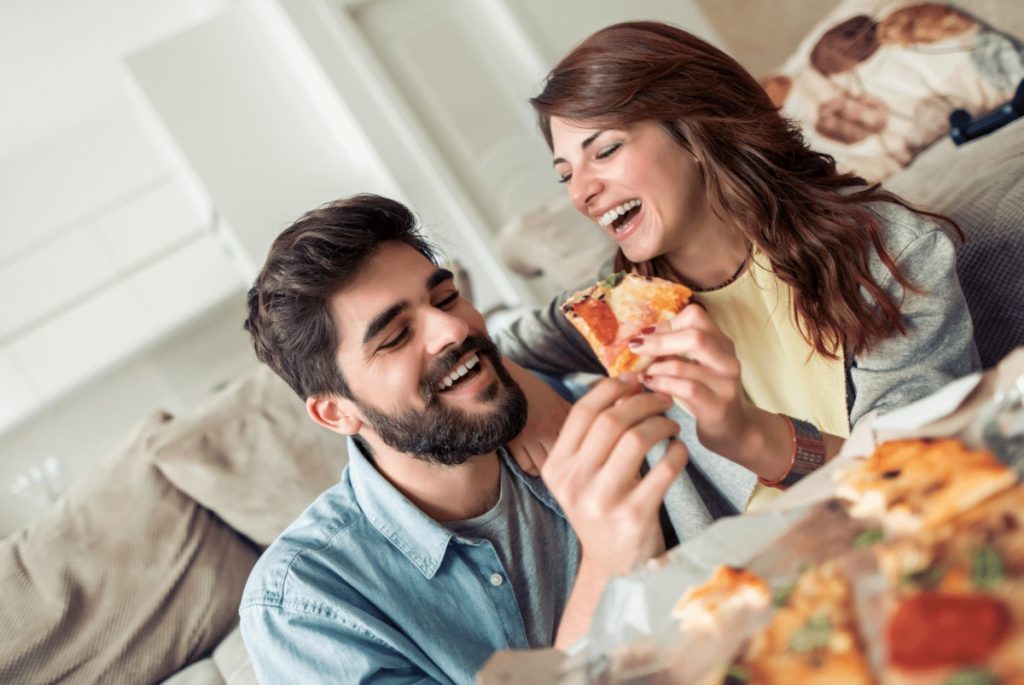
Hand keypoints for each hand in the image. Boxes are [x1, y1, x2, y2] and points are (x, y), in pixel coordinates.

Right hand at [503, 360, 570, 475]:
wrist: (496, 381)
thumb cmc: (526, 388)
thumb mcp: (552, 396)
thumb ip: (569, 411)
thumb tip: (591, 421)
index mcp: (559, 415)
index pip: (579, 440)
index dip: (581, 450)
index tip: (581, 455)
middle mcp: (546, 428)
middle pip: (564, 456)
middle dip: (567, 462)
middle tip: (568, 465)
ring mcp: (529, 437)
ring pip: (546, 465)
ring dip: (550, 467)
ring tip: (551, 466)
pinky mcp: (512, 443)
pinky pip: (527, 466)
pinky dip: (532, 468)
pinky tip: (535, 463)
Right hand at [541, 376, 687, 578]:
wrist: (614, 567)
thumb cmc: (603, 509)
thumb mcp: (583, 476)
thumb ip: (594, 437)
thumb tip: (626, 386)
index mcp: (557, 467)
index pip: (582, 412)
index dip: (611, 388)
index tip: (634, 380)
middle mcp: (574, 483)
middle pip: (610, 421)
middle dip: (642, 402)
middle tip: (663, 399)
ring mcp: (602, 501)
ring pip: (636, 439)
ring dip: (661, 424)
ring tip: (672, 425)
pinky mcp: (634, 516)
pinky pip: (664, 469)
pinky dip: (678, 452)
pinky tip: (680, 450)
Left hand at [628, 304, 794, 478]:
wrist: (733, 430)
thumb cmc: (706, 394)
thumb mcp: (695, 367)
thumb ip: (675, 350)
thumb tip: (639, 338)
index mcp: (722, 343)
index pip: (696, 316)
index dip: (667, 323)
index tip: (645, 335)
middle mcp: (728, 360)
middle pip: (694, 336)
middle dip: (658, 342)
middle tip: (635, 348)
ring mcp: (726, 384)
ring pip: (684, 366)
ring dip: (655, 368)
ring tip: (642, 373)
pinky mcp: (718, 406)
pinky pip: (686, 390)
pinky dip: (662, 385)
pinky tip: (650, 385)